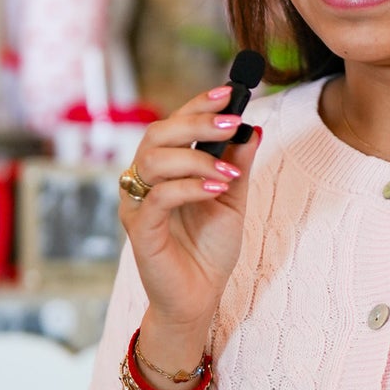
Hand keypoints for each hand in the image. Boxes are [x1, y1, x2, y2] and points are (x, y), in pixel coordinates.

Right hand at [119, 84, 262, 341]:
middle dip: (196, 122)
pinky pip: (158, 198)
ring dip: (196, 159)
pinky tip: (216, 189)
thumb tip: (252, 127)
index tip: (231, 91)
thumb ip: (237, 165)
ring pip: (153, 160)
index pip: (174, 124)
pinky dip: (189, 188)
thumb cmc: (210, 250)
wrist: (200, 298)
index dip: (199, 105)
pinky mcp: (139, 230)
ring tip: (227, 174)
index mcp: (165, 169)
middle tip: (232, 121)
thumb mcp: (232, 200)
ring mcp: (138, 204)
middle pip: (157, 133)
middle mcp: (145, 181)